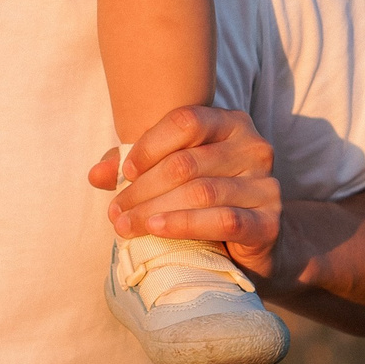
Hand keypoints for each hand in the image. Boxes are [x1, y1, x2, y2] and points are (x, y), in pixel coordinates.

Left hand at [88, 105, 282, 281]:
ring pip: (200, 192)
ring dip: (155, 210)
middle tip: (115, 212)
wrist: (256, 241)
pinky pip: (223, 220)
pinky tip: (157, 229)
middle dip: (142, 189)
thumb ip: (136, 168)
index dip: (149, 146)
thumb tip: (95, 175)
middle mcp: (253, 148)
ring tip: (125, 226)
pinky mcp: (269, 223)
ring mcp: (266, 185)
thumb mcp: (172, 175)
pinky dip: (184, 224)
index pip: (185, 121)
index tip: (124, 172)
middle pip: (186, 162)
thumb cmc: (206, 199)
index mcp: (230, 123)